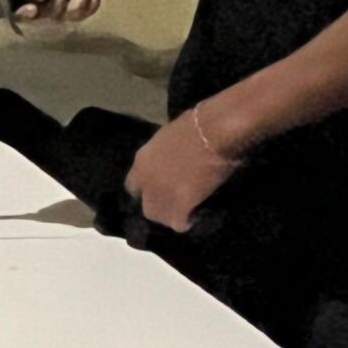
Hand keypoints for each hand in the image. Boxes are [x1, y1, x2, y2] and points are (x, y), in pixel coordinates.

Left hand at [126, 110, 238, 231]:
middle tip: (181, 205)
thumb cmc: (198, 124)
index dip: (148, 191)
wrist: (213, 130)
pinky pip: (179, 223)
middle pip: (146, 206)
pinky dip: (191, 222)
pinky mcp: (179, 204)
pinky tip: (203, 215)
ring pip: (160, 217)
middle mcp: (145, 180)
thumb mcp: (170, 138)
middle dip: (162, 208)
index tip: (163, 192)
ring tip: (192, 212)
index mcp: (142, 159)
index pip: (133, 186)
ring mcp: (160, 193)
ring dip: (175, 216)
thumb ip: (165, 153)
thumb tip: (173, 159)